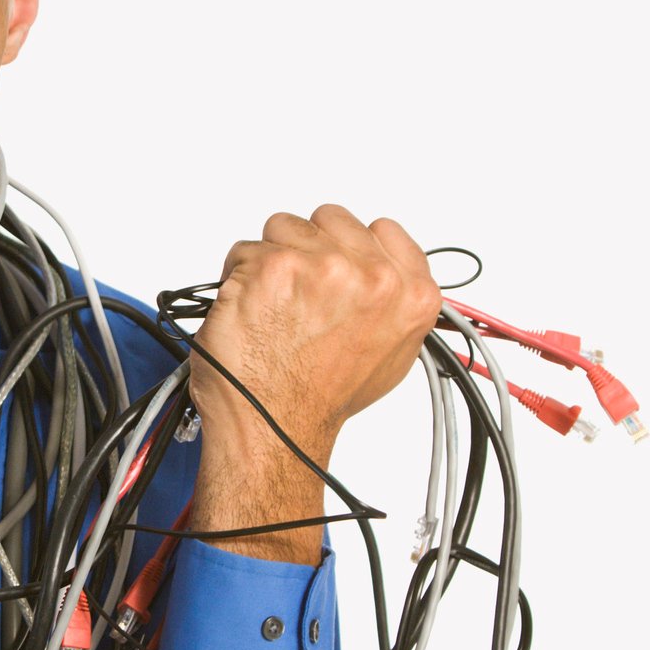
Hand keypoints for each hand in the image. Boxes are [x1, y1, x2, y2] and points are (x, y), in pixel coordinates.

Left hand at [185, 206, 441, 562]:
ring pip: (283, 228)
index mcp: (412, 293)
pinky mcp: (272, 267)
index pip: (380, 230)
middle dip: (308, 249)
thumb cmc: (323, 399)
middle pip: (328, 220)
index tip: (334, 271)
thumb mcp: (392, 353)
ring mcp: (322, 266)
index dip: (347, 248)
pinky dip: (238, 279)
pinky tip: (251, 314)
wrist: (276, 429)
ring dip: (271, 261)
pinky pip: (244, 250)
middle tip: (299, 298)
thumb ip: (393, 300)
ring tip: (274, 309)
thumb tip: (380, 273)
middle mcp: (373, 274)